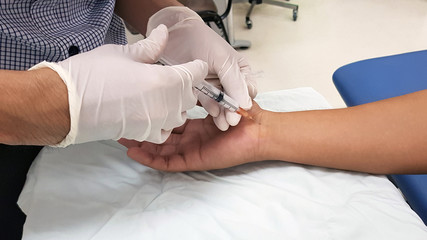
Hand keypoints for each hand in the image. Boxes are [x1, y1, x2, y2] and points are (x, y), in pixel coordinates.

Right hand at [31, 25, 207, 146]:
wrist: (65, 104)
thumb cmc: (91, 75)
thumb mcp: (123, 54)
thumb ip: (150, 47)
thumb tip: (164, 33)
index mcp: (165, 80)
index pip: (195, 74)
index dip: (195, 67)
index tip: (192, 64)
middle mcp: (166, 105)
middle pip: (190, 96)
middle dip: (186, 85)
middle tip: (173, 77)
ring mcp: (156, 122)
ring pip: (180, 114)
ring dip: (176, 104)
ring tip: (162, 94)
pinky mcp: (144, 134)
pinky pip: (165, 131)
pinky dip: (164, 123)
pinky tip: (154, 113)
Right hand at [118, 101, 263, 171]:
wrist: (259, 130)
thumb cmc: (244, 115)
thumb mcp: (218, 98)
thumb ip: (202, 93)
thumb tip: (184, 80)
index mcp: (195, 126)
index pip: (168, 124)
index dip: (152, 118)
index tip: (137, 109)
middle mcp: (191, 139)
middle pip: (159, 139)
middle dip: (141, 132)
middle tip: (121, 124)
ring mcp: (191, 151)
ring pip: (159, 151)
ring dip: (140, 145)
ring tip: (120, 137)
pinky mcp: (194, 160)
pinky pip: (168, 163)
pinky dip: (150, 159)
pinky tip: (134, 152)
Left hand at [146, 7, 256, 130]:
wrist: (175, 34)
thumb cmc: (202, 40)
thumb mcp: (223, 60)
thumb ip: (235, 82)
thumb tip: (246, 104)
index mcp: (240, 70)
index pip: (248, 91)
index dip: (244, 100)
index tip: (240, 109)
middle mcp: (230, 79)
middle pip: (236, 101)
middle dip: (234, 111)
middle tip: (231, 120)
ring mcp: (215, 86)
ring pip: (222, 105)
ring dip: (223, 113)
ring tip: (223, 123)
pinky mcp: (201, 91)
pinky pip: (208, 103)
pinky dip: (211, 109)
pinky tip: (213, 113)